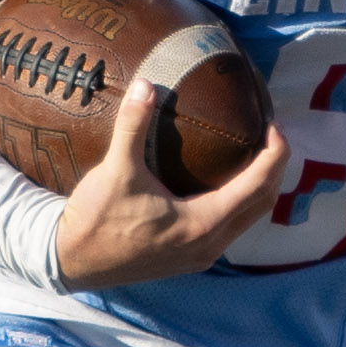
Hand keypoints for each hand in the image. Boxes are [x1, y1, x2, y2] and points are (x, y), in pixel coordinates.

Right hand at [46, 69, 300, 289]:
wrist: (70, 262)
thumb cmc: (96, 220)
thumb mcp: (116, 170)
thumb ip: (133, 125)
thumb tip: (146, 84)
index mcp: (203, 223)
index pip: (258, 185)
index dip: (275, 154)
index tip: (274, 125)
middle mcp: (209, 245)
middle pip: (262, 204)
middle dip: (274, 169)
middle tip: (270, 136)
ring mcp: (199, 256)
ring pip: (247, 220)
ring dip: (257, 189)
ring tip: (254, 155)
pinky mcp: (187, 259)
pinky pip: (229, 229)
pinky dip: (238, 204)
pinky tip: (223, 183)